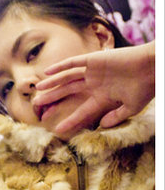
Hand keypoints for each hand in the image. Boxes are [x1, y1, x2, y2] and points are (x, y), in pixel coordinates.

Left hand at [34, 41, 154, 135]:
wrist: (152, 67)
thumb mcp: (131, 107)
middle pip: (68, 92)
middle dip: (53, 98)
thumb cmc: (145, 88)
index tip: (58, 129)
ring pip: (67, 78)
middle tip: (37, 106)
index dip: (70, 120)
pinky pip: (73, 63)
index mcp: (103, 97)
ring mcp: (93, 71)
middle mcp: (95, 84)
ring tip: (38, 90)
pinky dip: (60, 67)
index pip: (82, 111)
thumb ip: (116, 116)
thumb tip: (100, 126)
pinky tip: (48, 72)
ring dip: (52, 84)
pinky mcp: (94, 59)